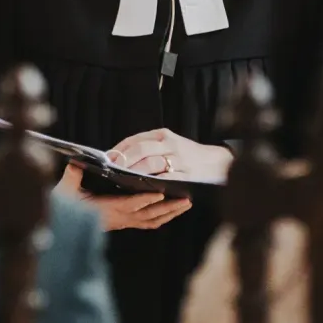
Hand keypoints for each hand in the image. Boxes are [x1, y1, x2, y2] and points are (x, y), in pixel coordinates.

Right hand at [56, 164, 191, 231]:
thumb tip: (76, 162)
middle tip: (186, 200)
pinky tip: (171, 213)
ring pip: (150, 221)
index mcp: (105, 210)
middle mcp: (117, 219)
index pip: (128, 205)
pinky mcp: (122, 224)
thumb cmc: (62, 207)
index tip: (159, 194)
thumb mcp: (65, 191)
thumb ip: (72, 177)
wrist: (61, 228)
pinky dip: (160, 218)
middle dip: (168, 208)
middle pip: (147, 215)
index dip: (144, 200)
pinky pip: (146, 224)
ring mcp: (121, 223)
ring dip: (169, 214)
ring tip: (186, 204)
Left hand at [105, 129, 233, 182]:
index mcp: (162, 135)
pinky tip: (142, 188)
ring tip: (123, 179)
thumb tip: (119, 157)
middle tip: (112, 170)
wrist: (215, 162)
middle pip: (141, 150)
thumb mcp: (168, 144)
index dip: (119, 150)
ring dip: (134, 172)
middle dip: (124, 161)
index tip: (107, 159)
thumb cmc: (186, 155)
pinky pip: (165, 178)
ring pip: (151, 163)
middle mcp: (170, 144)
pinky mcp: (185, 174)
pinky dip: (152, 183)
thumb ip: (148, 148)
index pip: (135, 140)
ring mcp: (178, 159)